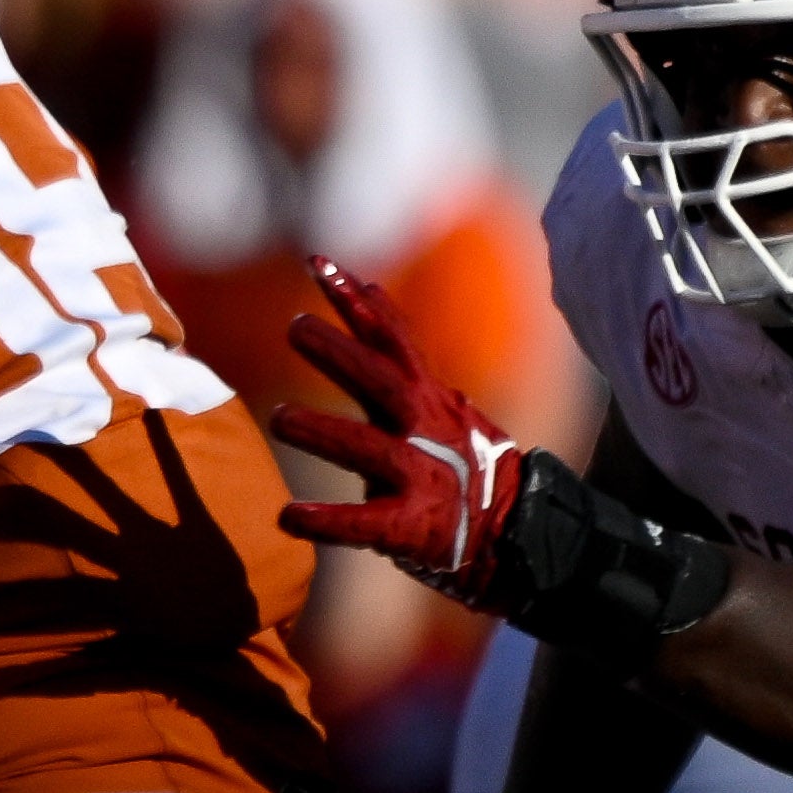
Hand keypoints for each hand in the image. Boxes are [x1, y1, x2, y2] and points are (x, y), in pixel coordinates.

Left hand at [271, 259, 541, 607]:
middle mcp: (425, 429)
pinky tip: (289, 516)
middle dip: (342, 353)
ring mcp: (422, 477)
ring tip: (278, 417)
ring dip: (324, 430)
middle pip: (383, 383)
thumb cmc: (460, 463)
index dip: (358, 302)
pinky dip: (328, 520)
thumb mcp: (436, 404)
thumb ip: (397, 362)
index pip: (391, 341)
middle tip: (296, 326)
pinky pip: (366, 523)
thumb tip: (367, 292)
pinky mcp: (412, 526)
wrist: (514, 530)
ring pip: (370, 448)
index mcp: (426, 399)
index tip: (320, 263)